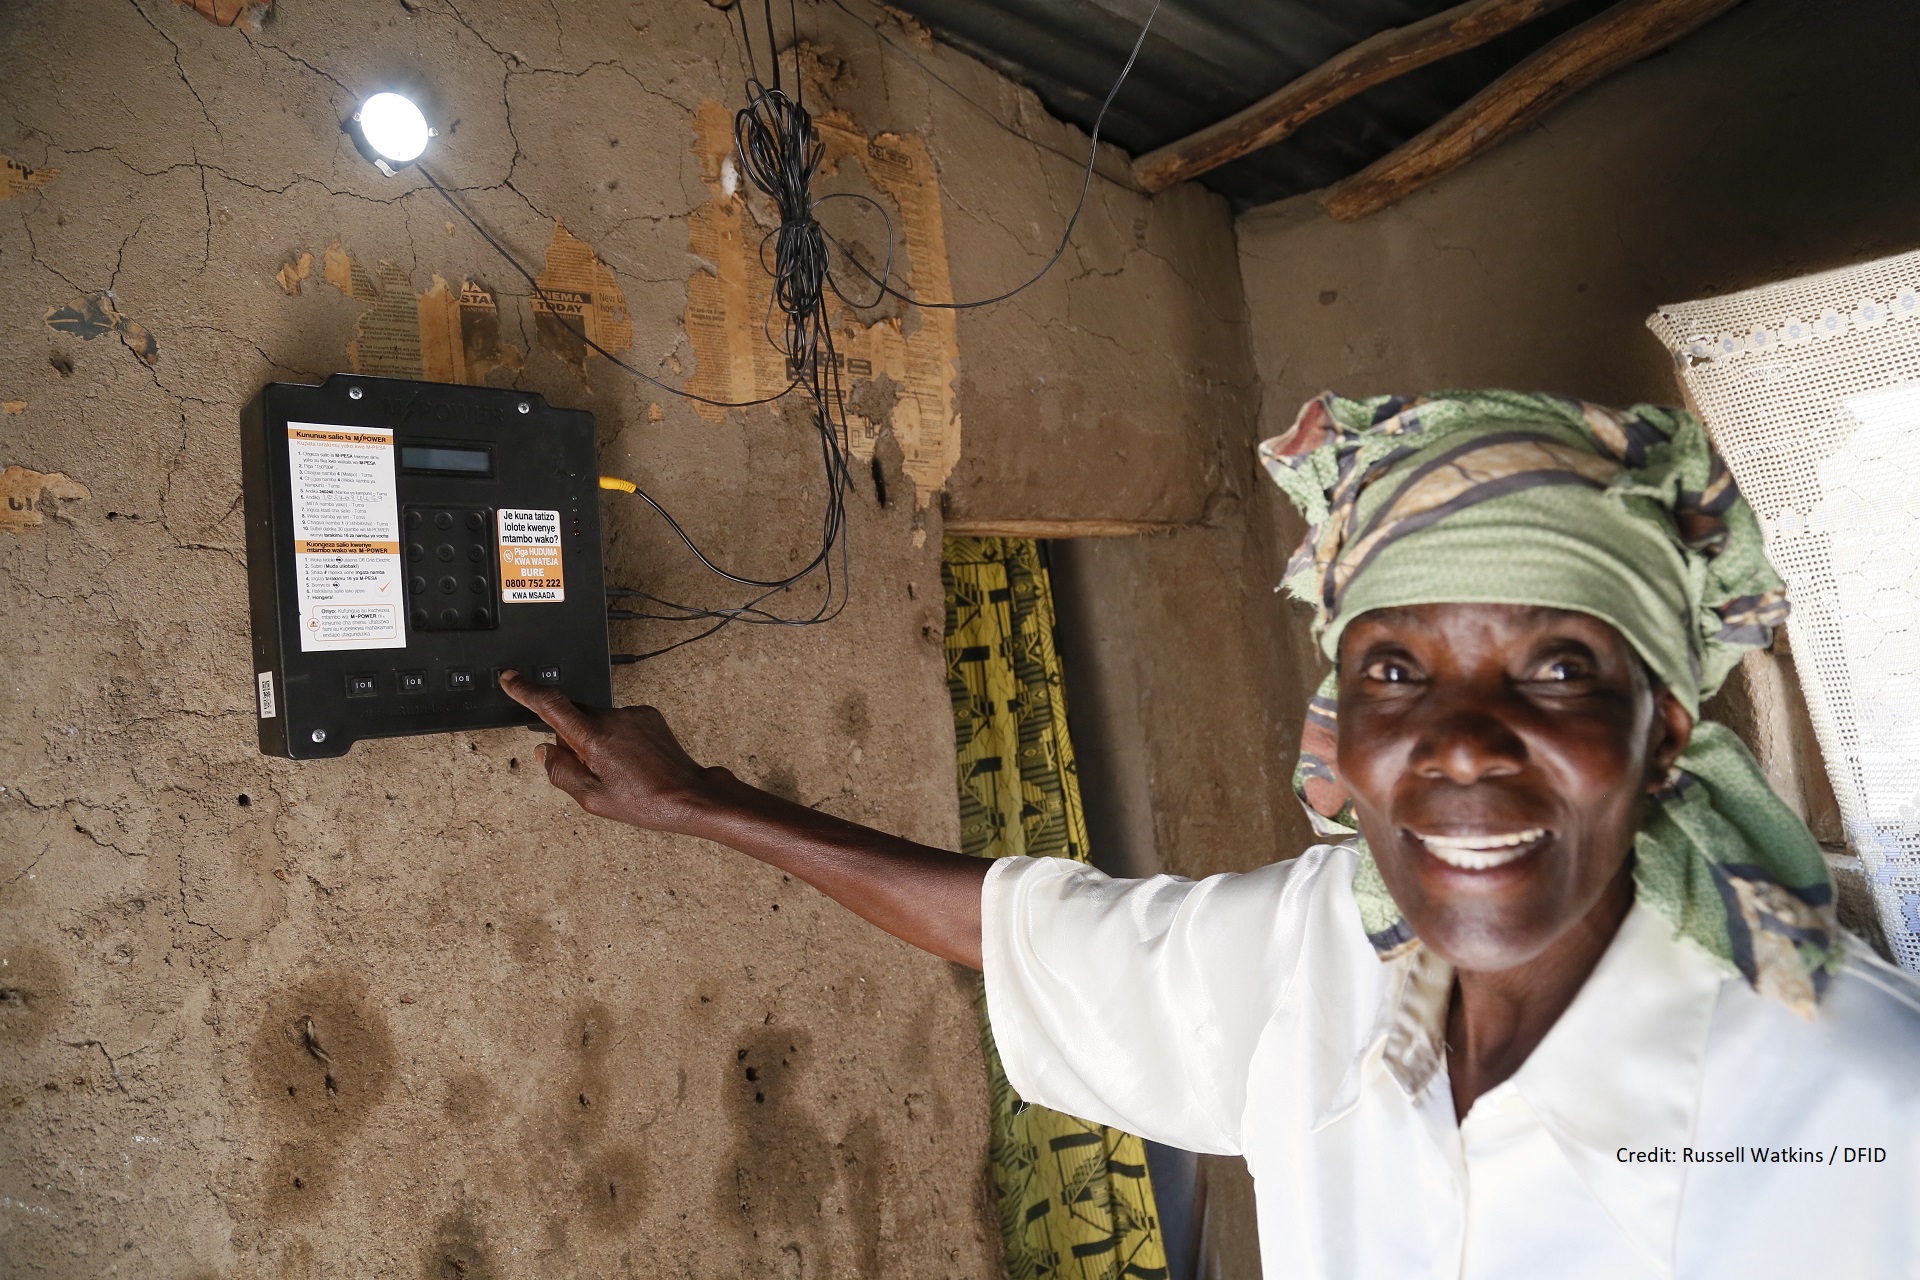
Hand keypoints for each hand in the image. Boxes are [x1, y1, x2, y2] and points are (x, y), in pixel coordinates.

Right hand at [499, 670, 722, 832]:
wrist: (688, 795)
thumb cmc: (645, 801)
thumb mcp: (591, 797)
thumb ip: (561, 771)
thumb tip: (545, 752)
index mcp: (594, 738)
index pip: (551, 705)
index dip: (526, 690)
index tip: (511, 679)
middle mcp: (613, 718)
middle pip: (574, 717)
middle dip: (572, 738)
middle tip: (589, 768)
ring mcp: (633, 714)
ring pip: (598, 721)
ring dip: (597, 740)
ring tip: (618, 770)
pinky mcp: (647, 715)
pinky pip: (619, 722)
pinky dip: (616, 738)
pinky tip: (630, 761)